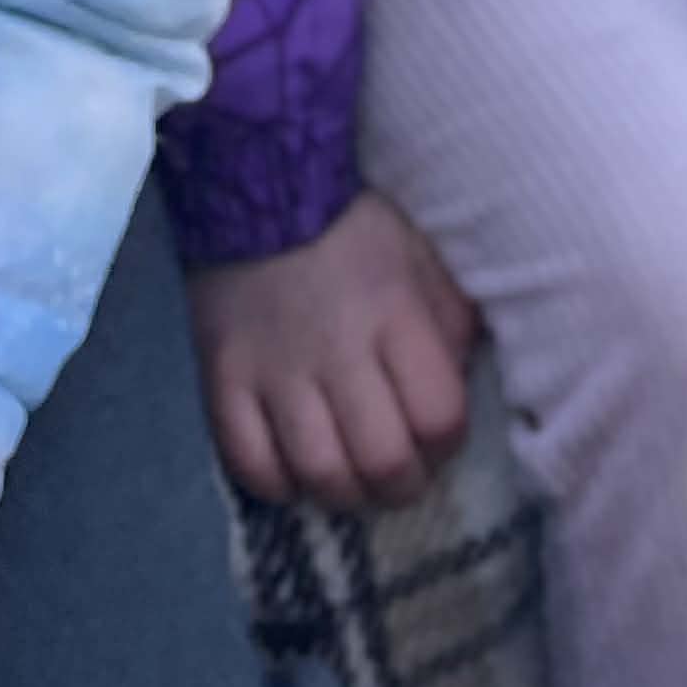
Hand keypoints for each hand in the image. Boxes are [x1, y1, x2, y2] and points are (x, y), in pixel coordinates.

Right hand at [188, 189, 479, 512]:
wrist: (258, 192)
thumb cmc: (357, 230)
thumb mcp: (423, 256)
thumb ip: (450, 320)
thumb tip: (463, 383)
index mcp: (395, 313)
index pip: (438, 417)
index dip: (447, 444)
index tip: (439, 438)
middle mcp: (338, 349)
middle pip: (382, 461)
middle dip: (402, 486)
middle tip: (399, 475)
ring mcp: (274, 370)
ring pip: (319, 473)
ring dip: (345, 494)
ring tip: (352, 480)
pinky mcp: (222, 380)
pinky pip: (250, 465)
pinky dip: (278, 484)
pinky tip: (296, 470)